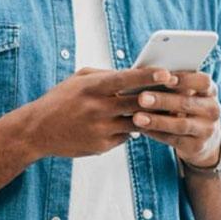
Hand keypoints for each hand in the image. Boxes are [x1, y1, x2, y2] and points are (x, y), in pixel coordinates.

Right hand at [21, 66, 180, 158]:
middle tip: (182, 93)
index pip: (125, 80)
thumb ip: (104, 75)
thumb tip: (132, 75)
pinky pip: (126, 136)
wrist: (38, 131)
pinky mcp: (102, 146)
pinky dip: (133, 129)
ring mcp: (101, 129)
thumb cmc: (60, 100)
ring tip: (170, 111)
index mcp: (92, 88)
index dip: (147, 76)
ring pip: (137, 122)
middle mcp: (97, 108)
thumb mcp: (78, 80)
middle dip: (160, 97)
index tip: (167, 73)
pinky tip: (139, 124)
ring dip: (153, 117)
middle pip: (137, 102)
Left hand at [129, 71, 220, 167]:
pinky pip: (173, 140)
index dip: (185, 79)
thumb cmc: (188, 106)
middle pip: (188, 103)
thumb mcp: (188, 93)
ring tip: (137, 117)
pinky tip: (140, 129)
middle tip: (141, 98)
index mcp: (210, 91)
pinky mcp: (196, 147)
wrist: (204, 138)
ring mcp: (207, 130)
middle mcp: (212, 110)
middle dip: (163, 101)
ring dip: (157, 121)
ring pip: (180, 124)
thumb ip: (173, 84)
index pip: (203, 82)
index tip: (166, 77)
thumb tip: (147, 74)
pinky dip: (155, 133)